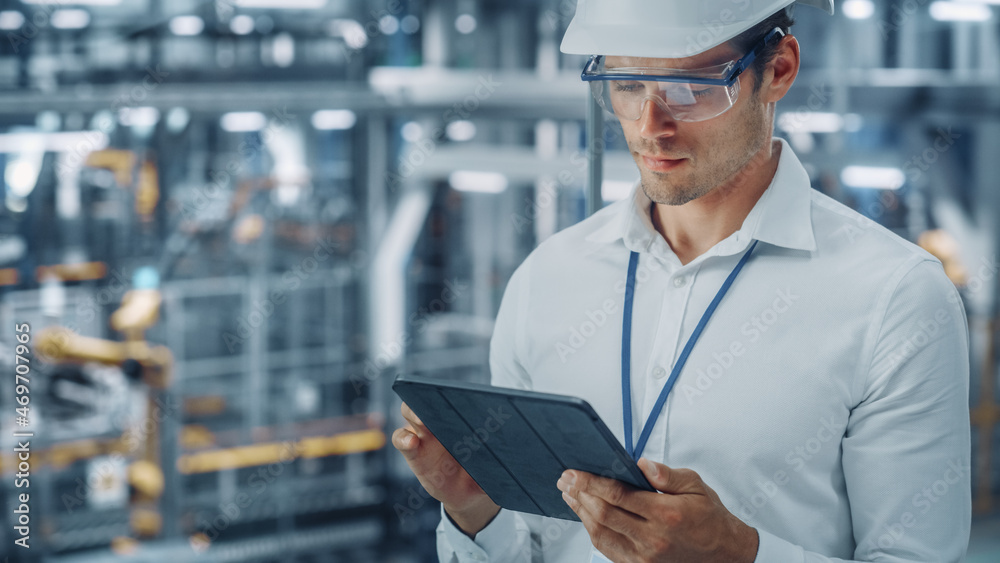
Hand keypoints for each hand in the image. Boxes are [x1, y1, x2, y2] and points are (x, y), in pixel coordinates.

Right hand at [392, 402, 499, 536]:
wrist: (471, 494)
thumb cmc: (484, 470)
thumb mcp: (494, 462)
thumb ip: (500, 453)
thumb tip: (515, 449)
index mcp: (459, 418)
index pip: (449, 396)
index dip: (449, 392)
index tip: (451, 395)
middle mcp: (440, 422)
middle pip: (426, 399)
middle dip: (427, 400)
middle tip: (433, 410)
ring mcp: (424, 436)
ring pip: (409, 415)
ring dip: (413, 415)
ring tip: (422, 425)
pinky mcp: (415, 454)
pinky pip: (402, 441)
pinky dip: (403, 440)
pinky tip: (411, 443)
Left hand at [556, 458, 757, 561]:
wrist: (725, 554)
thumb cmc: (709, 518)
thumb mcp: (696, 486)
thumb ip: (666, 474)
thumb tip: (641, 464)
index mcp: (666, 514)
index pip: (619, 495)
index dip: (592, 482)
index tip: (575, 472)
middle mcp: (652, 538)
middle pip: (604, 514)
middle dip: (580, 494)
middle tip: (565, 479)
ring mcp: (644, 557)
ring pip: (601, 533)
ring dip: (581, 512)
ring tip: (570, 494)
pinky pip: (608, 549)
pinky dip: (593, 531)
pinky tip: (586, 516)